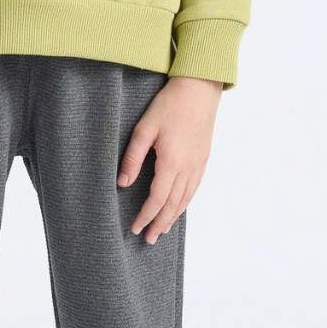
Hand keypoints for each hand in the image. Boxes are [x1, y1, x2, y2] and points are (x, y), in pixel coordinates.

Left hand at [118, 76, 221, 242]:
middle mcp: (188, 168)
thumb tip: (122, 183)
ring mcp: (198, 164)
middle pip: (173, 204)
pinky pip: (194, 188)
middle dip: (159, 223)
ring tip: (162, 230)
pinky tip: (178, 207)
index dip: (146, 216)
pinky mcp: (203, 158)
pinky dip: (185, 203)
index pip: (157, 199)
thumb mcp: (144, 128)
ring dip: (173, 217)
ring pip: (185, 199)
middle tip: (148, 239)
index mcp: (172, 162)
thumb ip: (133, 157)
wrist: (200, 88)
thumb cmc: (170, 104)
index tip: (135, 228)